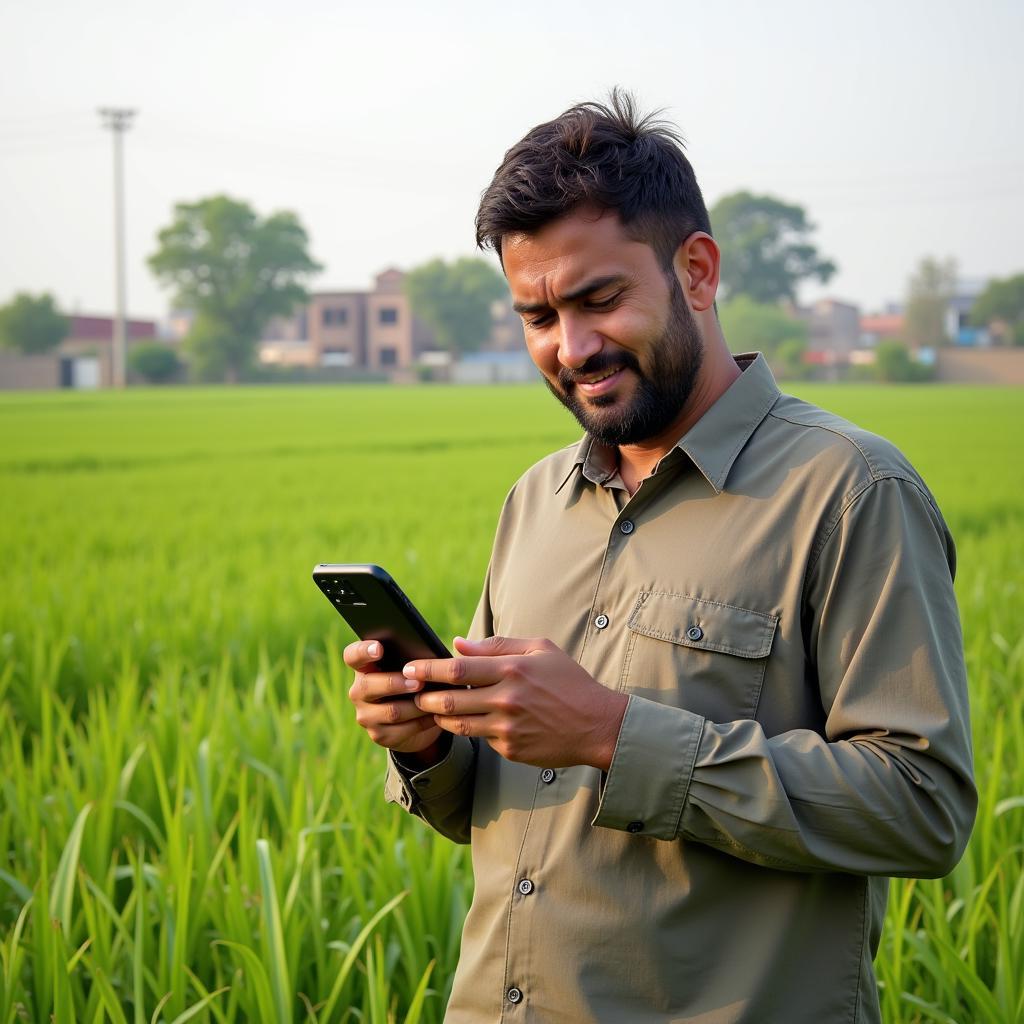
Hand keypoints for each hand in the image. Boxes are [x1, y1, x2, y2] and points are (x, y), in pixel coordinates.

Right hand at [344, 639, 447, 764]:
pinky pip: (402, 730)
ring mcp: (366, 715)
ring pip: (391, 711)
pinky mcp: (379, 735)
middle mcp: (359, 691)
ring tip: (436, 699)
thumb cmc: (415, 680)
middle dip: (395, 683)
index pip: (353, 656)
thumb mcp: (412, 667)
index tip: (379, 649)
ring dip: (416, 705)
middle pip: (368, 686)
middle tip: (419, 682)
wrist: (416, 716)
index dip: (363, 651)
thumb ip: (413, 658)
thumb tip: (428, 657)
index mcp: (364, 667)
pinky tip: (435, 715)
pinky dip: (422, 721)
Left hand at [406, 636, 627, 770]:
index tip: (410, 668)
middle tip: (412, 691)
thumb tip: (459, 644)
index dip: (428, 670)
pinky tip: (469, 721)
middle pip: (449, 700)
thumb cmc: (569, 681)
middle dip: (424, 696)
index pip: (457, 669)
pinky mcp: (510, 749)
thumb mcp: (540, 650)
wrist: (597, 725)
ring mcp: (507, 728)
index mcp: (512, 670)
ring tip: (431, 707)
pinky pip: (481, 739)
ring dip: (439, 716)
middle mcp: (506, 700)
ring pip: (458, 724)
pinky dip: (471, 729)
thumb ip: (497, 645)